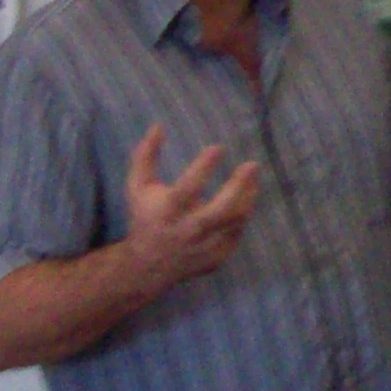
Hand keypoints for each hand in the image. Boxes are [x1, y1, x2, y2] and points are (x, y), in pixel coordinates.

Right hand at [121, 125, 259, 290]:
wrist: (149, 265)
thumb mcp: (137, 186)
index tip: (218, 147)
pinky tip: (245, 199)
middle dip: (239, 186)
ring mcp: (204, 246)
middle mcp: (188, 230)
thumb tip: (159, 125)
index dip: (203, 168)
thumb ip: (145, 156)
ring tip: (254, 178)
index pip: (187, 189)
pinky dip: (241, 215)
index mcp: (167, 211)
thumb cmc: (145, 217)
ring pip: (235, 221)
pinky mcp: (217, 257)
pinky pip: (236, 233)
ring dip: (248, 198)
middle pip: (220, 210)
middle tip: (252, 164)